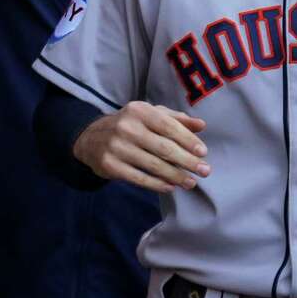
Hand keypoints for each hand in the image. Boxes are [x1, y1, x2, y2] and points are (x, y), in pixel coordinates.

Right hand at [73, 101, 209, 193]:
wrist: (91, 138)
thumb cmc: (130, 125)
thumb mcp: (151, 115)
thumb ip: (177, 119)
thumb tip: (202, 125)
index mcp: (140, 111)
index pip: (169, 126)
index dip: (188, 140)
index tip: (204, 152)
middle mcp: (127, 127)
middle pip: (164, 148)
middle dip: (187, 161)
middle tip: (205, 171)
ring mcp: (116, 147)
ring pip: (153, 165)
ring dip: (176, 176)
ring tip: (191, 182)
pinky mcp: (110, 166)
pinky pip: (139, 178)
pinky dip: (157, 184)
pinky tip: (171, 187)